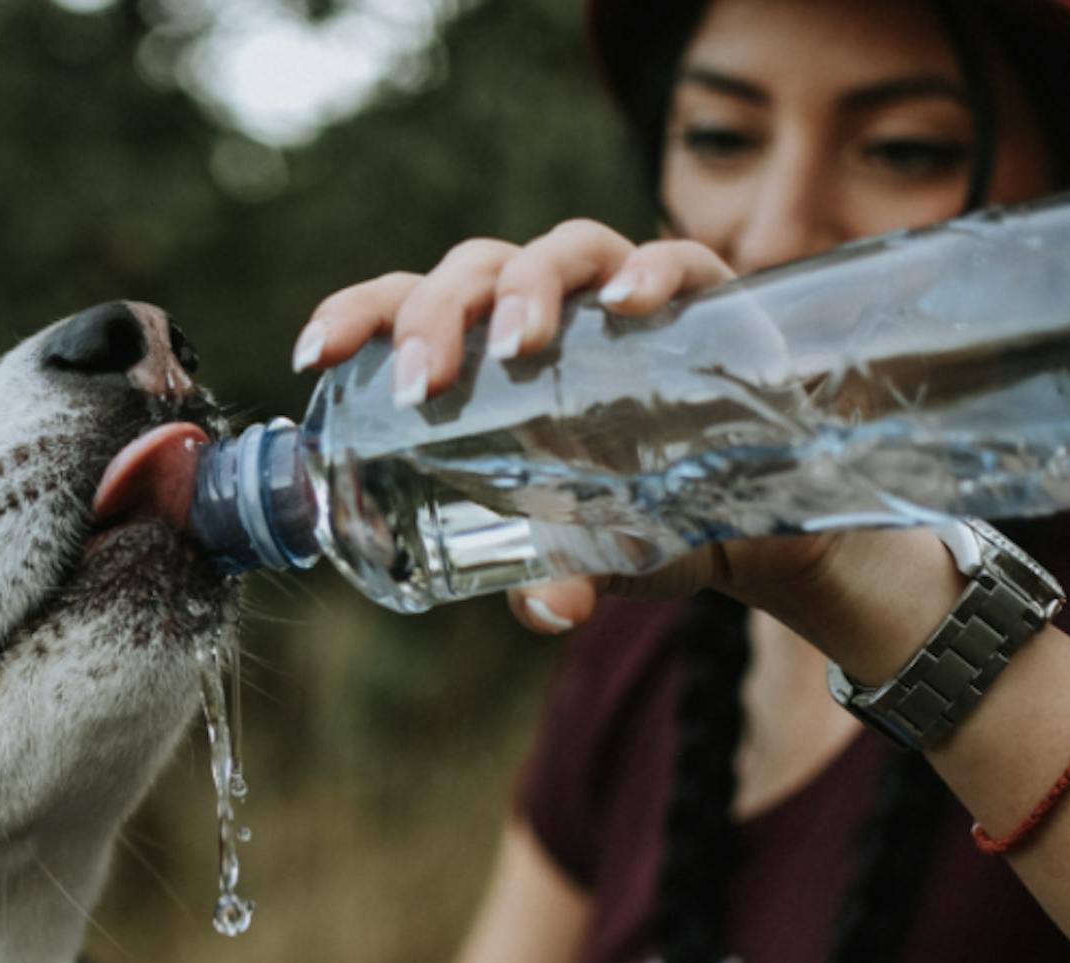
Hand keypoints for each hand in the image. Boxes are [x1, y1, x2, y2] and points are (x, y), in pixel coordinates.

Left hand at [292, 218, 848, 633]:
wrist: (756, 522)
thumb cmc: (641, 518)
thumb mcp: (588, 555)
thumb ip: (557, 576)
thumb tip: (550, 608)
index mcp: (490, 358)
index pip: (408, 306)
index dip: (356, 315)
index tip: (313, 355)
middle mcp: (552, 312)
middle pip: (475, 271)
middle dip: (436, 316)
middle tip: (422, 385)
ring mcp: (626, 298)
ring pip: (563, 248)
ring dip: (529, 286)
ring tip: (517, 344)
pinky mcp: (709, 300)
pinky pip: (679, 260)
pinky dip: (654, 271)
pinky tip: (632, 304)